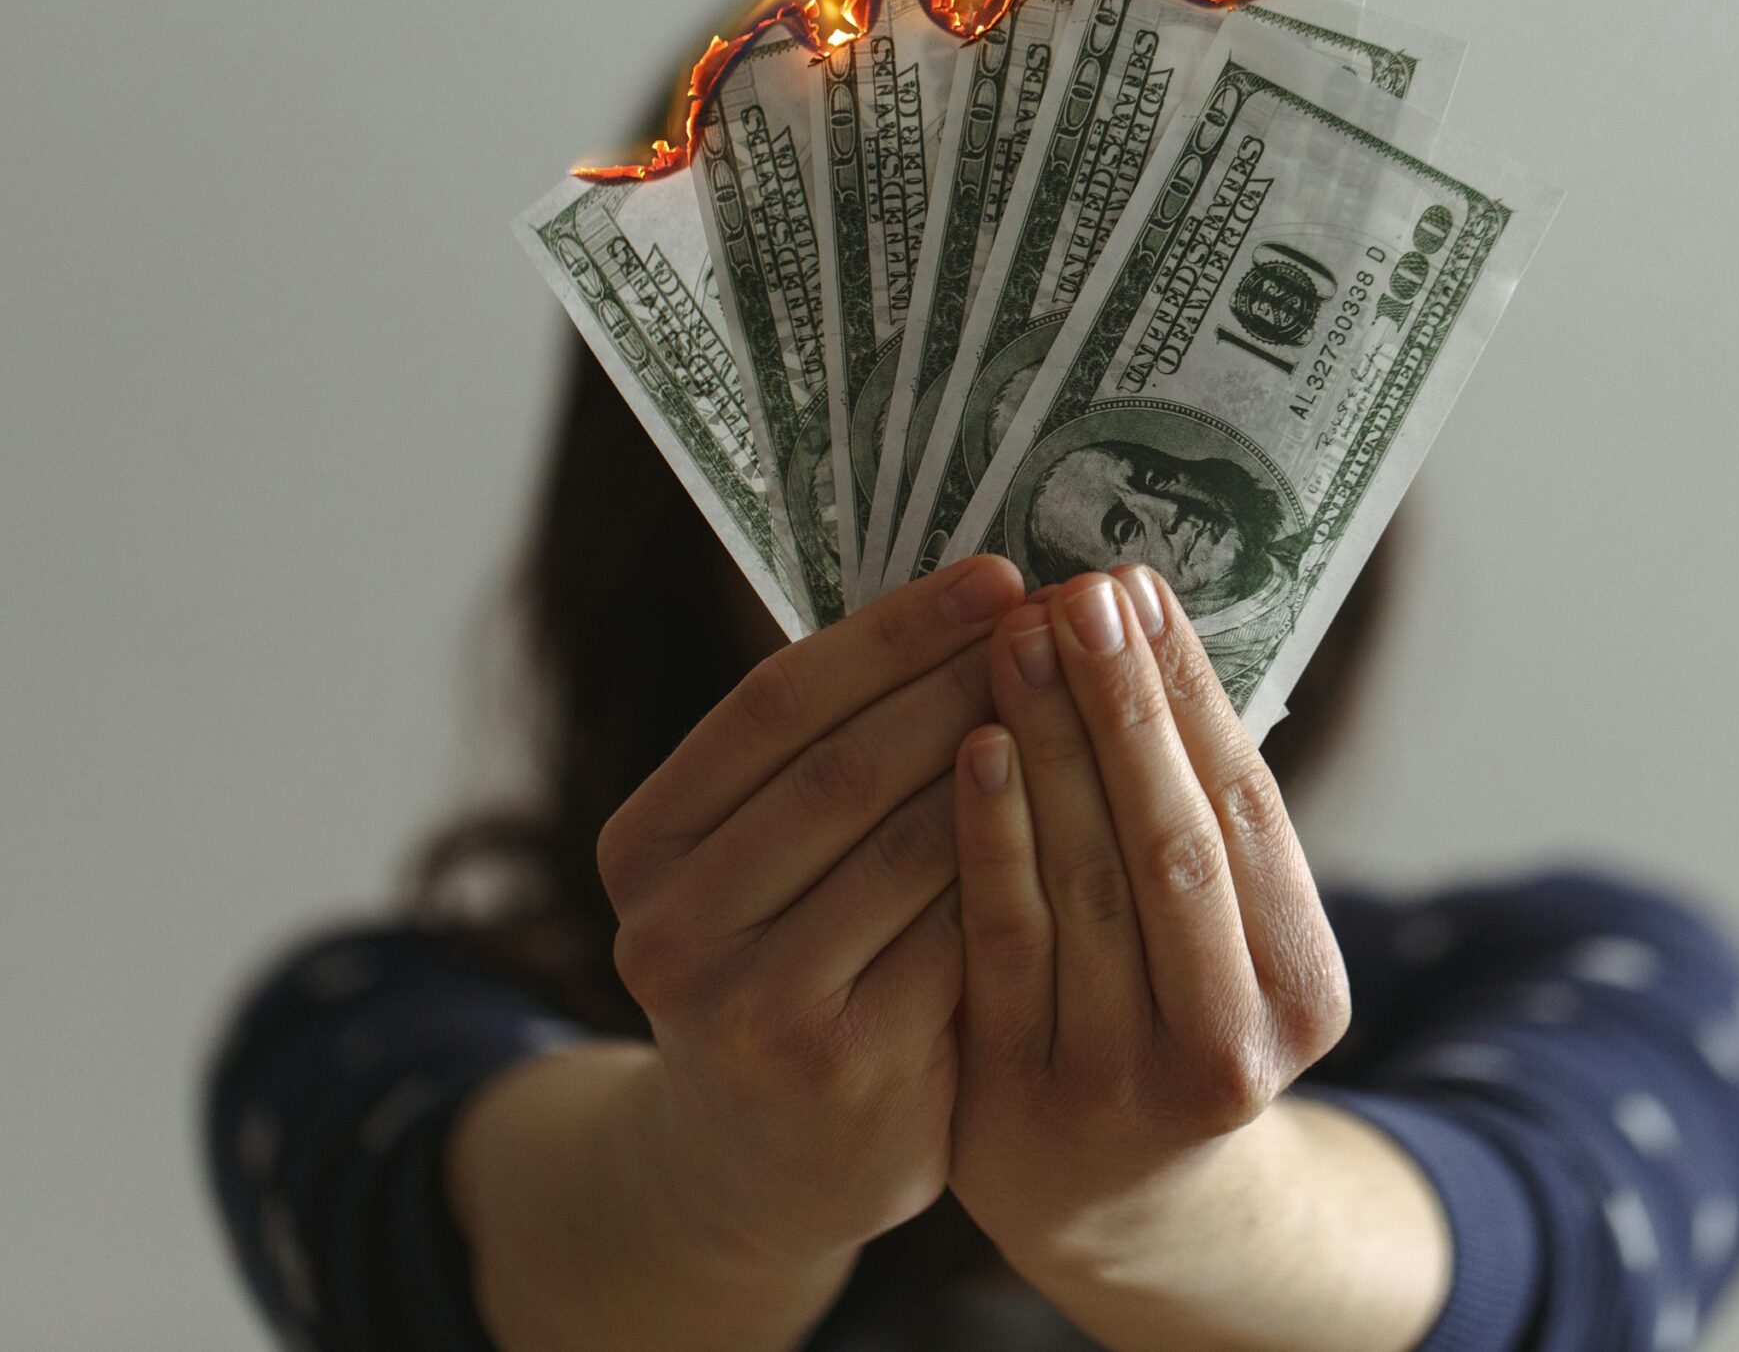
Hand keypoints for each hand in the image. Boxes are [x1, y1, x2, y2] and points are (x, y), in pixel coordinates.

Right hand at [594, 553, 1027, 1264]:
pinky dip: (1022, 863)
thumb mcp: (758, 864)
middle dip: (966, 681)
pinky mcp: (840, 1065)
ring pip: (909, 847)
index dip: (893, 630)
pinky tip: (1091, 809)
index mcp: (644, 845)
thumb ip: (825, 757)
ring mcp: (750, 1004)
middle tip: (1070, 621)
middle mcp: (672, 924)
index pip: (775, 703)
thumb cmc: (790, 966)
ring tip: (1094, 697)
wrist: (762, 1165)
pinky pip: (956, 935)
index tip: (998, 573)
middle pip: (842, 768)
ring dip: (1013, 762)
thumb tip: (967, 598)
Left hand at [944, 566, 1352, 1276]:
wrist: (1115, 1201)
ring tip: (1018, 637)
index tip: (1139, 589)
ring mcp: (1119, 1079)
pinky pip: (1000, 943)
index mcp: (1300, 988)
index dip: (1190, 693)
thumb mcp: (1223, 936)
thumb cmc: (1166, 1015)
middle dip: (1124, 705)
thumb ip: (1192, 809)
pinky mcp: (1018, 1098)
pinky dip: (988, 838)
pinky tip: (971, 744)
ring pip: (1087, 883)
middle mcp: (1227, 1043)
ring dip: (1051, 746)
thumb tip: (1140, 618)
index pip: (1245, 809)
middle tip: (1079, 592)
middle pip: (1173, 841)